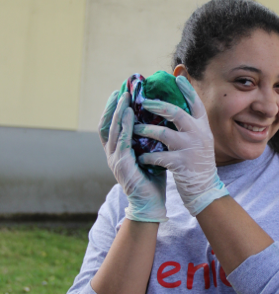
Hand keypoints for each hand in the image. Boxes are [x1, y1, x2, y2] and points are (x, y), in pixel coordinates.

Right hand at [98, 91, 167, 222]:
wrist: (150, 204)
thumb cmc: (152, 179)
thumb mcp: (148, 154)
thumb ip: (147, 139)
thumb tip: (158, 119)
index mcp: (117, 152)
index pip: (110, 126)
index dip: (111, 110)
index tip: (118, 94)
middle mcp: (112, 154)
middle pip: (107, 124)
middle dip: (112, 106)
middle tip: (120, 89)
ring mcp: (114, 159)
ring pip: (112, 129)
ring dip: (117, 111)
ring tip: (124, 96)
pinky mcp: (121, 164)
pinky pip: (122, 140)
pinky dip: (125, 125)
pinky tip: (129, 114)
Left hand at [137, 76, 228, 215]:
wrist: (205, 189)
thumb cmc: (198, 164)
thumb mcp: (201, 141)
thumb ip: (191, 126)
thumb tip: (176, 109)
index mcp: (203, 128)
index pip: (196, 103)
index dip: (187, 90)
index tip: (177, 77)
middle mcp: (198, 135)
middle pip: (176, 113)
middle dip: (157, 106)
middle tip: (143, 102)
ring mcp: (190, 149)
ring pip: (163, 133)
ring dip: (145, 130)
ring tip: (134, 129)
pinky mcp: (181, 164)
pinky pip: (158, 156)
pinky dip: (147, 155)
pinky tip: (140, 156)